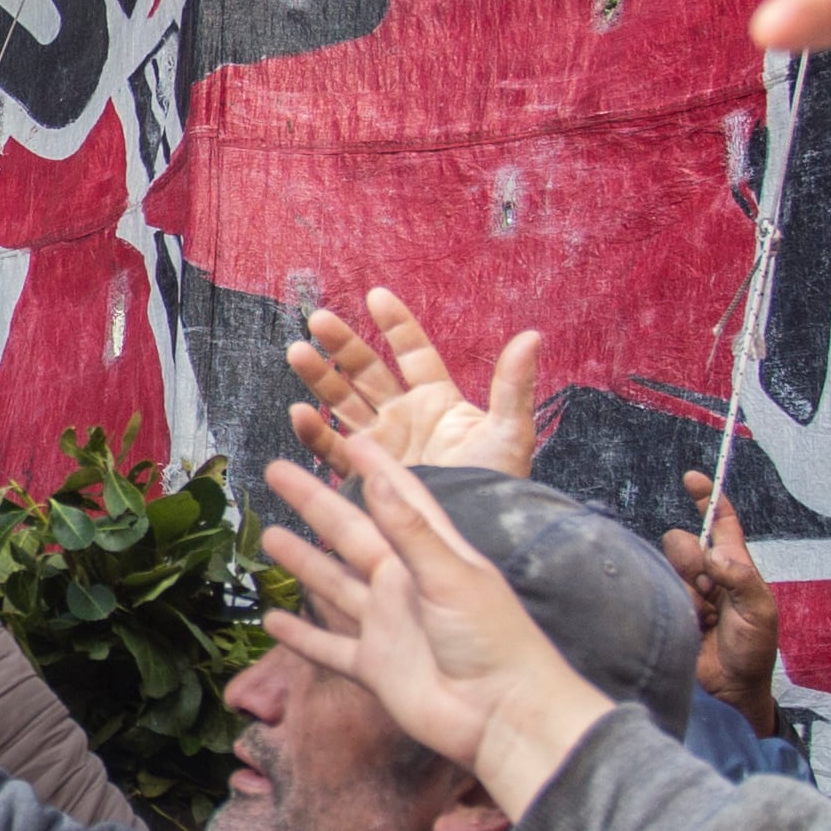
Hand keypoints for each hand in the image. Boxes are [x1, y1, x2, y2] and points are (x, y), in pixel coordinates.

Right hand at [256, 450, 615, 816]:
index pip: (398, 497)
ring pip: (333, 586)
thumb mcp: (452, 575)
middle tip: (277, 471)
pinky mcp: (375, 668)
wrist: (504, 715)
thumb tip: (378, 478)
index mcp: (431, 554)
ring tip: (267, 536)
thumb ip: (410, 530)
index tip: (347, 436)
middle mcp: (404, 585)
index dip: (374, 466)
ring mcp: (387, 626)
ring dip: (302, 561)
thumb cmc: (494, 640)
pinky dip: (301, 636)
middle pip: (350, 533)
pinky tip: (271, 621)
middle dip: (315, 502)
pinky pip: (328, 648)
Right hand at [285, 285, 541, 479]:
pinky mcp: (362, 475)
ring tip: (298, 352)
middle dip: (342, 344)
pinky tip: (302, 413)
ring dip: (319, 378)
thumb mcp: (509, 433)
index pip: (413, 354)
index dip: (396, 326)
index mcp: (438, 402)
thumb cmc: (497, 487)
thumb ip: (514, 385)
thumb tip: (532, 336)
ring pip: (342, 402)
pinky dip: (315, 431)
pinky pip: (332, 448)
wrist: (472, 534)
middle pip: (366, 372)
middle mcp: (404, 418)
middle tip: (319, 319)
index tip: (376, 296)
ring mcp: (380, 446)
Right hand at [660, 470, 786, 733]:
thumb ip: (738, 577)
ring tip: (702, 616)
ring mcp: (688, 594)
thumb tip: (707, 550)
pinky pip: (659, 592)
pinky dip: (670, 603)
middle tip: (704, 586)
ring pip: (671, 569)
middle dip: (690, 558)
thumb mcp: (760, 610)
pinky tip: (689, 623)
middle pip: (687, 544)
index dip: (709, 499)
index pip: (721, 524)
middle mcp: (710, 576)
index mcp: (737, 568)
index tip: (692, 479)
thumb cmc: (754, 651)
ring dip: (685, 590)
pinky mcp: (670, 612)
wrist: (732, 691)